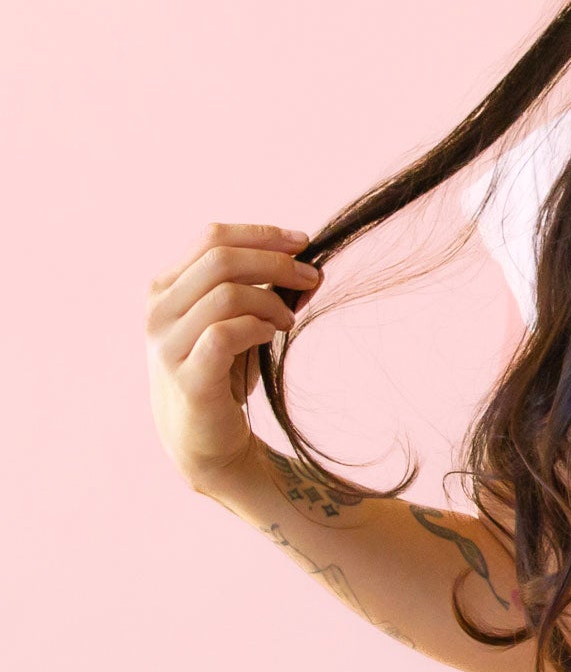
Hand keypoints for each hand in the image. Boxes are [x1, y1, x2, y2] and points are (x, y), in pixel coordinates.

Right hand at [146, 222, 321, 490]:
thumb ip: (258, 288)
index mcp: (165, 288)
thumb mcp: (235, 319)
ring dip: (271, 301)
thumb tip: (308, 265)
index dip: (262, 235)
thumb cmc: (222, 371)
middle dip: (276, 263)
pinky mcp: (187, 376)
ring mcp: (167, 344)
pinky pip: (226, 333)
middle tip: (311, 278)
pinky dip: (258, 327)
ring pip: (226, 294)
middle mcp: (158, 311)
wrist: (204, 437)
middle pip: (221, 259)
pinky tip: (271, 335)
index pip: (211, 238)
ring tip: (288, 320)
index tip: (303, 241)